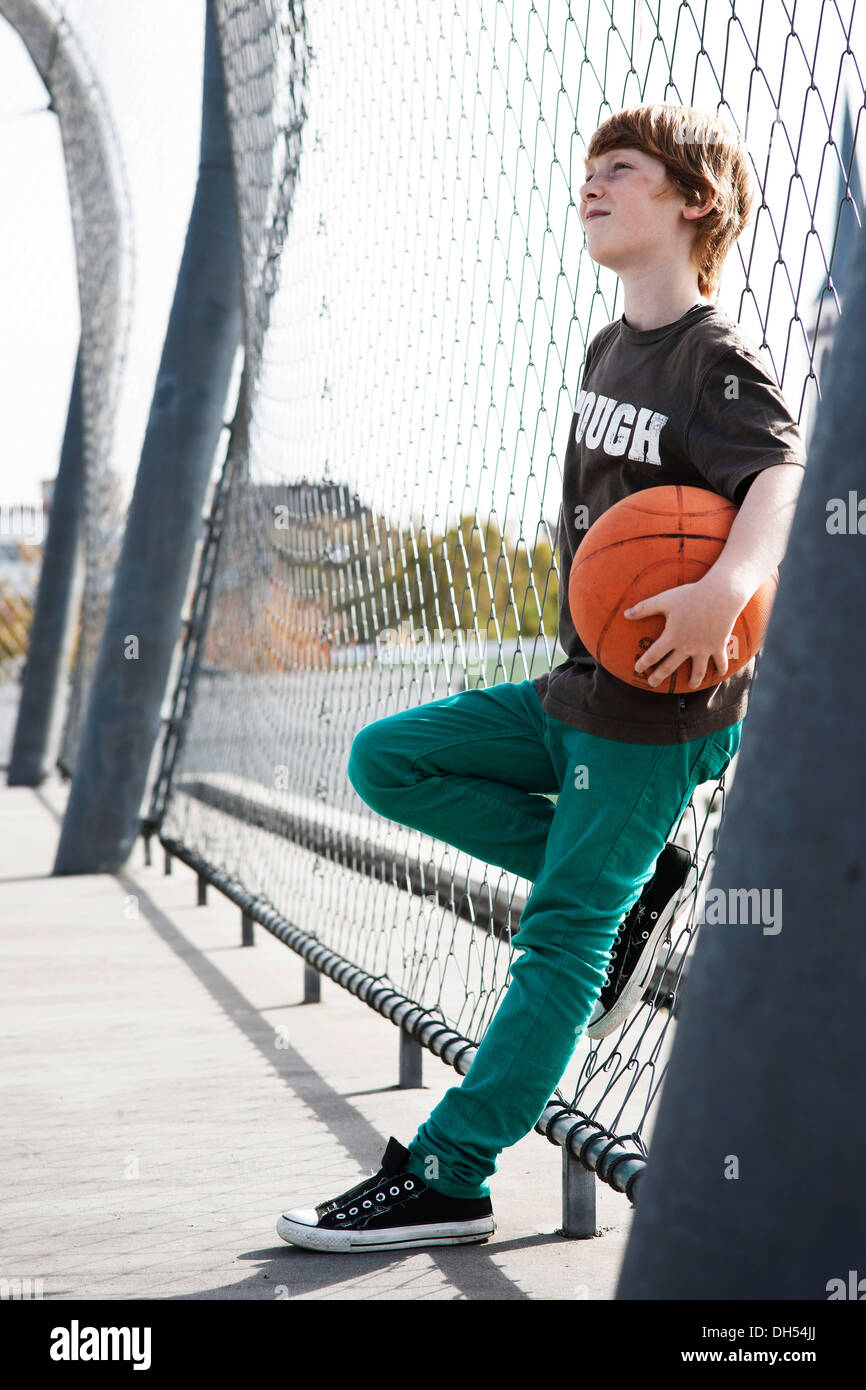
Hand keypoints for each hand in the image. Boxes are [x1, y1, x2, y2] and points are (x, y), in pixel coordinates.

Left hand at [624, 576, 743, 688]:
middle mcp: (687, 646)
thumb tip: (625, 614)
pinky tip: (719, 673)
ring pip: (698, 671)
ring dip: (694, 680)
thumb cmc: (690, 595)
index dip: (643, 663)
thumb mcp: (665, 599)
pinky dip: (721, 668)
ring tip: (691, 686)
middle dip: (659, 676)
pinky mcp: (719, 646)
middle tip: (652, 684)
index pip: (653, 655)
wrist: (720, 595)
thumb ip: (644, 608)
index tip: (637, 669)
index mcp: (672, 636)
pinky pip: (720, 661)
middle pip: (670, 667)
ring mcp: (704, 648)